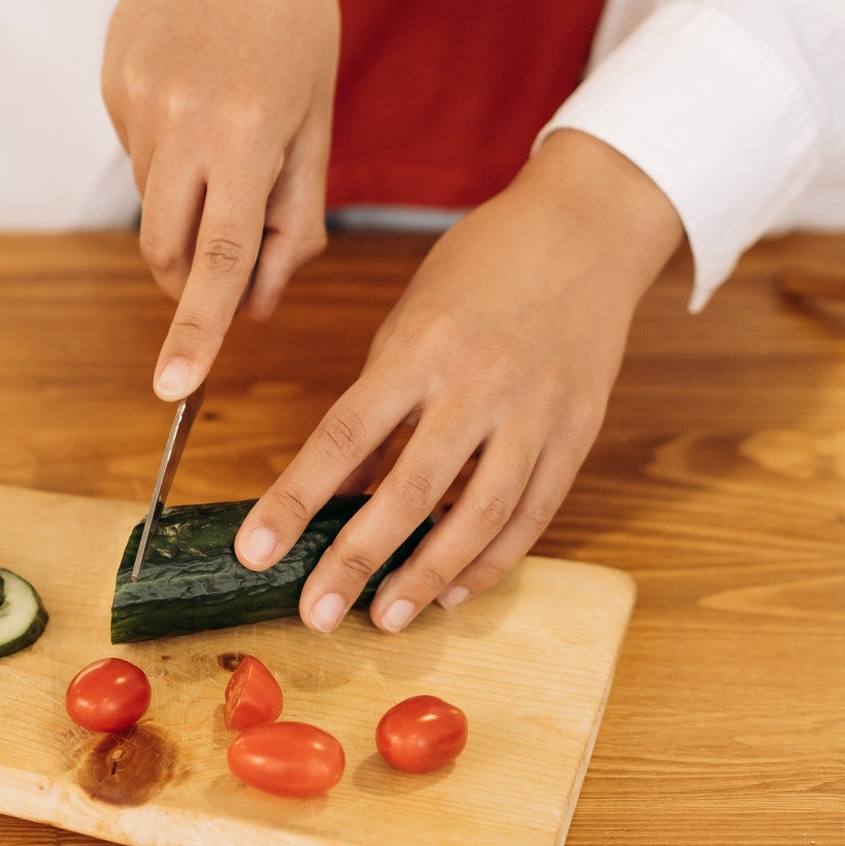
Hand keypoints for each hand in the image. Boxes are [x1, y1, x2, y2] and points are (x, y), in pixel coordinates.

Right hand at [93, 0, 337, 400]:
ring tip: (227, 140)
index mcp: (246, 131)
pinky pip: (141, 163)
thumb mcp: (318, 119)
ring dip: (187, 213)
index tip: (176, 387)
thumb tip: (262, 307)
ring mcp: (136, 107)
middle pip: (168, 251)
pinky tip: (196, 103)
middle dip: (191, 283)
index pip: (220, 258)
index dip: (199, 329)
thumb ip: (293, 218)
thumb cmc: (292, 20)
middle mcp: (182, 122)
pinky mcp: (110, 94)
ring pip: (154, 211)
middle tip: (229, 264)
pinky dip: (171, 162)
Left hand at [233, 130, 684, 631]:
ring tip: (385, 618)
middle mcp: (478, 384)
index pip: (342, 437)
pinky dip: (493, 560)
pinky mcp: (577, 432)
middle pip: (408, 492)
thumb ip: (381, 406)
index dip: (295, 500)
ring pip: (477, 518)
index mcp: (420, 347)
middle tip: (316, 615)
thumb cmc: (482, 266)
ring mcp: (535, 413)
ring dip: (426, 578)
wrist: (587, 227)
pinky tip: (455, 591)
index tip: (257, 550)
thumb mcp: (410, 320)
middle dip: (355, 561)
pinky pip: (533, 514)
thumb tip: (348, 491)